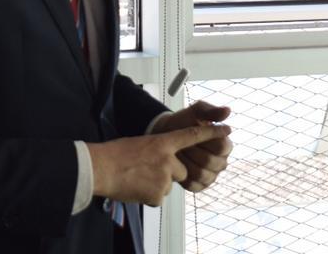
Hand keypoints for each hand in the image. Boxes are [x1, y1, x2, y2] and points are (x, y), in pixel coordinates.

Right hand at [88, 124, 231, 205]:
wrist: (101, 169)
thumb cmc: (116, 154)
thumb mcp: (141, 144)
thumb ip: (159, 150)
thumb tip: (166, 161)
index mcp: (163, 142)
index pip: (193, 136)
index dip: (212, 132)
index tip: (227, 130)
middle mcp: (168, 159)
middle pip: (181, 169)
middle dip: (169, 173)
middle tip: (146, 170)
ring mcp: (164, 178)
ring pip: (168, 184)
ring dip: (156, 184)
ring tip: (137, 178)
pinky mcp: (159, 195)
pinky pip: (158, 198)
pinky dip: (149, 195)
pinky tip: (135, 188)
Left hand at [150, 101, 232, 191]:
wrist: (166, 135)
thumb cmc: (184, 122)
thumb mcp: (196, 112)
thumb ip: (212, 111)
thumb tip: (228, 110)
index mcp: (225, 145)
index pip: (221, 147)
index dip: (204, 140)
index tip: (192, 133)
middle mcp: (221, 162)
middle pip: (210, 162)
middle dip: (192, 151)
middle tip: (182, 143)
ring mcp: (211, 175)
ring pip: (201, 175)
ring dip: (186, 162)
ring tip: (178, 152)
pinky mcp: (200, 185)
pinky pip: (193, 186)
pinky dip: (183, 176)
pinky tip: (177, 165)